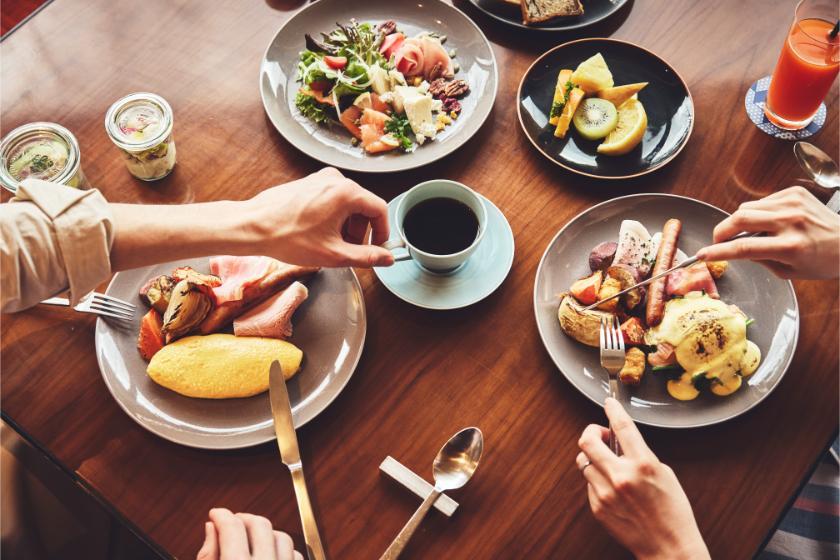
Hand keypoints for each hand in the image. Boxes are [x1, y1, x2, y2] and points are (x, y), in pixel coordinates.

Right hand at [197, 508, 302, 559]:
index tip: (215, 514)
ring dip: (266, 533)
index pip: (232, 528)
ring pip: (282, 537)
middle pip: (260, 525)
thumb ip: (207, 556)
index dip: (221, 515)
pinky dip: (282, 551)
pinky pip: (295, 556)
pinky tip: (270, 555)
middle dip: (243, 519)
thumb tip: (212, 528)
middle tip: (231, 522)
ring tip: (251, 540)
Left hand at [242, 167, 393, 267]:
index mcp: (346, 193)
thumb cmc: (287, 237)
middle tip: (351, 250)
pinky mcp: (308, 183)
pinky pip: (332, 198)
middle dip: (362, 230)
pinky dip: (333, 216)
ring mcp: (320, 179)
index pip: (379, 209)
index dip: (383, 231)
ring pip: (348, 203)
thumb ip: (366, 257)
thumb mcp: (334, 254)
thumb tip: (386, 258)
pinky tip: (319, 234)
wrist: (253, 227)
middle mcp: (335, 180)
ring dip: (347, 225)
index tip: (379, 246)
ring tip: (333, 244)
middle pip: (363, 205)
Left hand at [576, 398, 708, 559]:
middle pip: (587, 441)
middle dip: (591, 432)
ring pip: (584, 463)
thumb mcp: (664, 474)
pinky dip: (598, 481)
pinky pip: (589, 484)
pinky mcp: (598, 507)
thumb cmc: (672, 511)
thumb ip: (641, 455)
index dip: (613, 409)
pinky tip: (613, 489)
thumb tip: (621, 442)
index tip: (609, 403)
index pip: (622, 426)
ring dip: (594, 459)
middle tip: (600, 435)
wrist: (668, 548)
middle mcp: (621, 476)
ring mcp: (606, 493)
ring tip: (608, 465)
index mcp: (643, 464)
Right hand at [696, 186, 839, 278]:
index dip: (718, 252)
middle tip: (718, 241)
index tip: (702, 254)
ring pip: (747, 208)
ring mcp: (793, 203)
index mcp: (790, 246)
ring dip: (739, 222)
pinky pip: (762, 201)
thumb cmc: (822, 261)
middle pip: (740, 219)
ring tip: (748, 233)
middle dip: (721, 231)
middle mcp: (791, 221)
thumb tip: (736, 249)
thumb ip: (760, 259)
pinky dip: (757, 212)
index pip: (744, 248)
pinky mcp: (795, 192)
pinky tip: (768, 222)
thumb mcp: (789, 272)